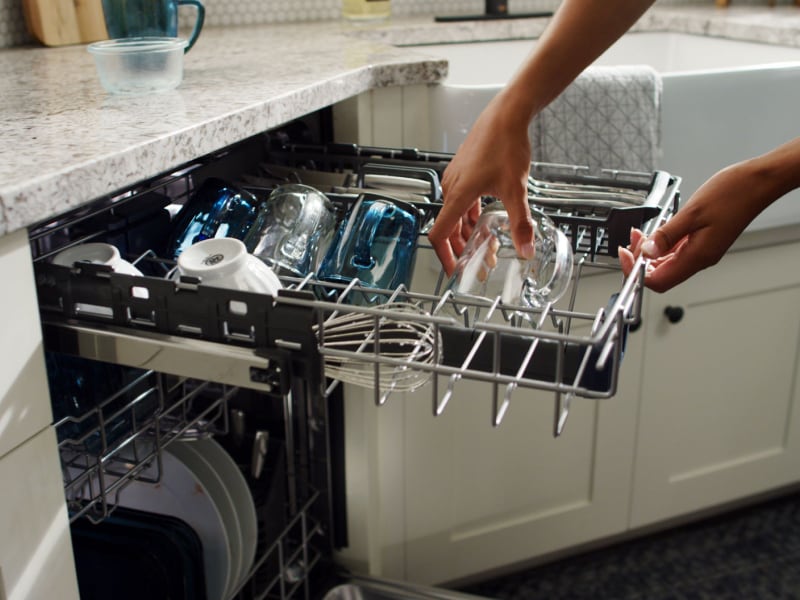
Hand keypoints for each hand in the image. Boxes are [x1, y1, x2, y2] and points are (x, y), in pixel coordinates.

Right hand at [428, 90, 535, 276]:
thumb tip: (526, 249)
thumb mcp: (515, 189)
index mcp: (458, 195)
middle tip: (478, 263)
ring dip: (468, 233)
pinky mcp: (464, 171)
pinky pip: (461, 202)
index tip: (454, 270)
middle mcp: (452, 187)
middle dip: (463, 249)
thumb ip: (520, 224)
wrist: (507, 114)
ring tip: (486, 245)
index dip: (445, 256)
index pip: (439, 234)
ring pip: (456, 215)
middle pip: (449, 228)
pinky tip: (485, 221)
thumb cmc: (506, 144)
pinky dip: (470, 216)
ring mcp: (456, 178)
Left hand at [619, 158, 778, 291]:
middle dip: (640, 261)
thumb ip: (666, 235)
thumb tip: (646, 252)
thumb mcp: (692, 213)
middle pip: (661, 274)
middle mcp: (700, 259)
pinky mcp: (704, 242)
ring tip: (639, 234)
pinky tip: (655, 231)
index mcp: (698, 257)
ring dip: (650, 251)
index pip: (659, 281)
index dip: (637, 272)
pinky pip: (677, 250)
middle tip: (630, 242)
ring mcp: (702, 251)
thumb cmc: (733, 193)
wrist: (759, 183)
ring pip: (667, 262)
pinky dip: (662, 244)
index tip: (625, 256)